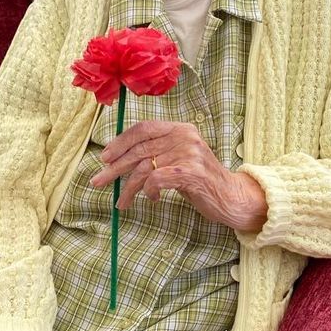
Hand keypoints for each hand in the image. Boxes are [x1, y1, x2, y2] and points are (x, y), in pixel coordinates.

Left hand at [91, 120, 266, 231]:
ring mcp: (189, 154)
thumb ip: (157, 152)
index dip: (121, 141)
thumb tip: (120, 158)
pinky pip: (156, 180)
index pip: (143, 128)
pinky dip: (148, 191)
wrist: (231, 197)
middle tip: (98, 181)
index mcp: (180, 129)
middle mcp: (185, 136)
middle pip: (140, 149)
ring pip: (144, 168)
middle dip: (115, 167)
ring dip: (129, 188)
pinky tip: (151, 199)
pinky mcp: (191, 173)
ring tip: (122, 202)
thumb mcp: (179, 158)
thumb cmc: (201, 180)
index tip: (105, 157)